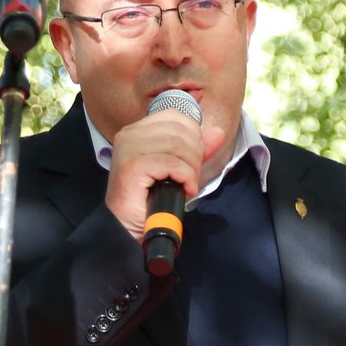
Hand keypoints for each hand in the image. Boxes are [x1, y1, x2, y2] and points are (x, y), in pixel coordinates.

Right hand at [105, 110, 202, 241]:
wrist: (127, 228)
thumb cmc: (149, 201)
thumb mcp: (178, 171)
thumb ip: (196, 150)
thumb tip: (218, 132)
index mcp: (137, 130)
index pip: (175, 116)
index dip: (193, 135)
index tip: (192, 160)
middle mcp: (130, 134)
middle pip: (180, 130)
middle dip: (195, 155)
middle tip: (191, 177)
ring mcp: (129, 148)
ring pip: (178, 145)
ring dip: (192, 168)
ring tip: (187, 185)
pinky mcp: (133, 165)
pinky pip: (173, 162)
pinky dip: (186, 177)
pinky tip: (185, 190)